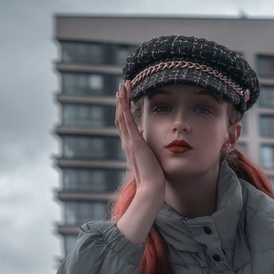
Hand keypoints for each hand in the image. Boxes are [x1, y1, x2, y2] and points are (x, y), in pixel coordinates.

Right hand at [115, 81, 164, 196]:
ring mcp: (129, 142)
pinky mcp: (134, 142)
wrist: (151, 187)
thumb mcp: (150, 158)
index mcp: (131, 146)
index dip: (123, 110)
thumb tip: (145, 134)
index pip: (125, 125)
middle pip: (120, 117)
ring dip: (122, 100)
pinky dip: (123, 108)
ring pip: (121, 116)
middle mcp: (127, 143)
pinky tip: (122, 97)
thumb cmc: (153, 177)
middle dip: (121, 101)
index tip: (125, 98)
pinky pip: (126, 121)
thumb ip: (146, 146)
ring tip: (123, 86)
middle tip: (122, 86)